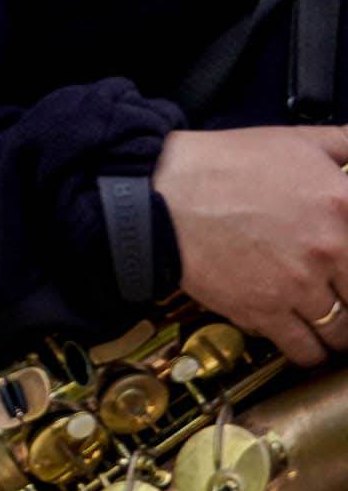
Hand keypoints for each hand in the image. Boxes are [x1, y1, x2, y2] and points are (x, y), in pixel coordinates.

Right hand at [152, 126, 347, 366]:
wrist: (160, 194)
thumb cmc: (222, 165)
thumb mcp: (294, 139)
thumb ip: (344, 144)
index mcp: (344, 204)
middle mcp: (329, 250)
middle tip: (342, 294)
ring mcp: (298, 285)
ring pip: (341, 330)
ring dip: (339, 331)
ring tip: (332, 325)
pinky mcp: (264, 311)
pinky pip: (305, 348)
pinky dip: (310, 351)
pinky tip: (308, 342)